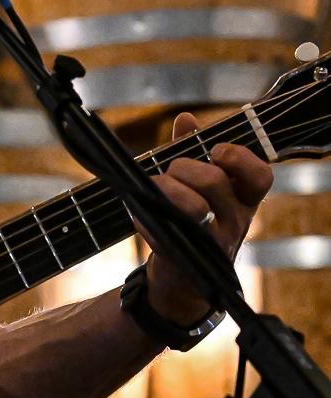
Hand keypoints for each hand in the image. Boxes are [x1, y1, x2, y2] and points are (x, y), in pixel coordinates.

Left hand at [143, 111, 272, 324]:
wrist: (182, 278)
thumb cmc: (191, 222)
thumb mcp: (199, 187)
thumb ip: (193, 151)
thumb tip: (185, 119)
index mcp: (243, 200)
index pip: (260, 176)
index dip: (240, 158)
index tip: (216, 151)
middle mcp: (235, 221)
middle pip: (215, 183)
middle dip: (185, 168)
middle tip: (171, 170)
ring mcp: (213, 243)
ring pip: (194, 208)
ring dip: (166, 190)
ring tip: (153, 188)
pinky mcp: (186, 260)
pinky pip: (166, 232)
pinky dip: (146, 218)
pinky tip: (138, 214)